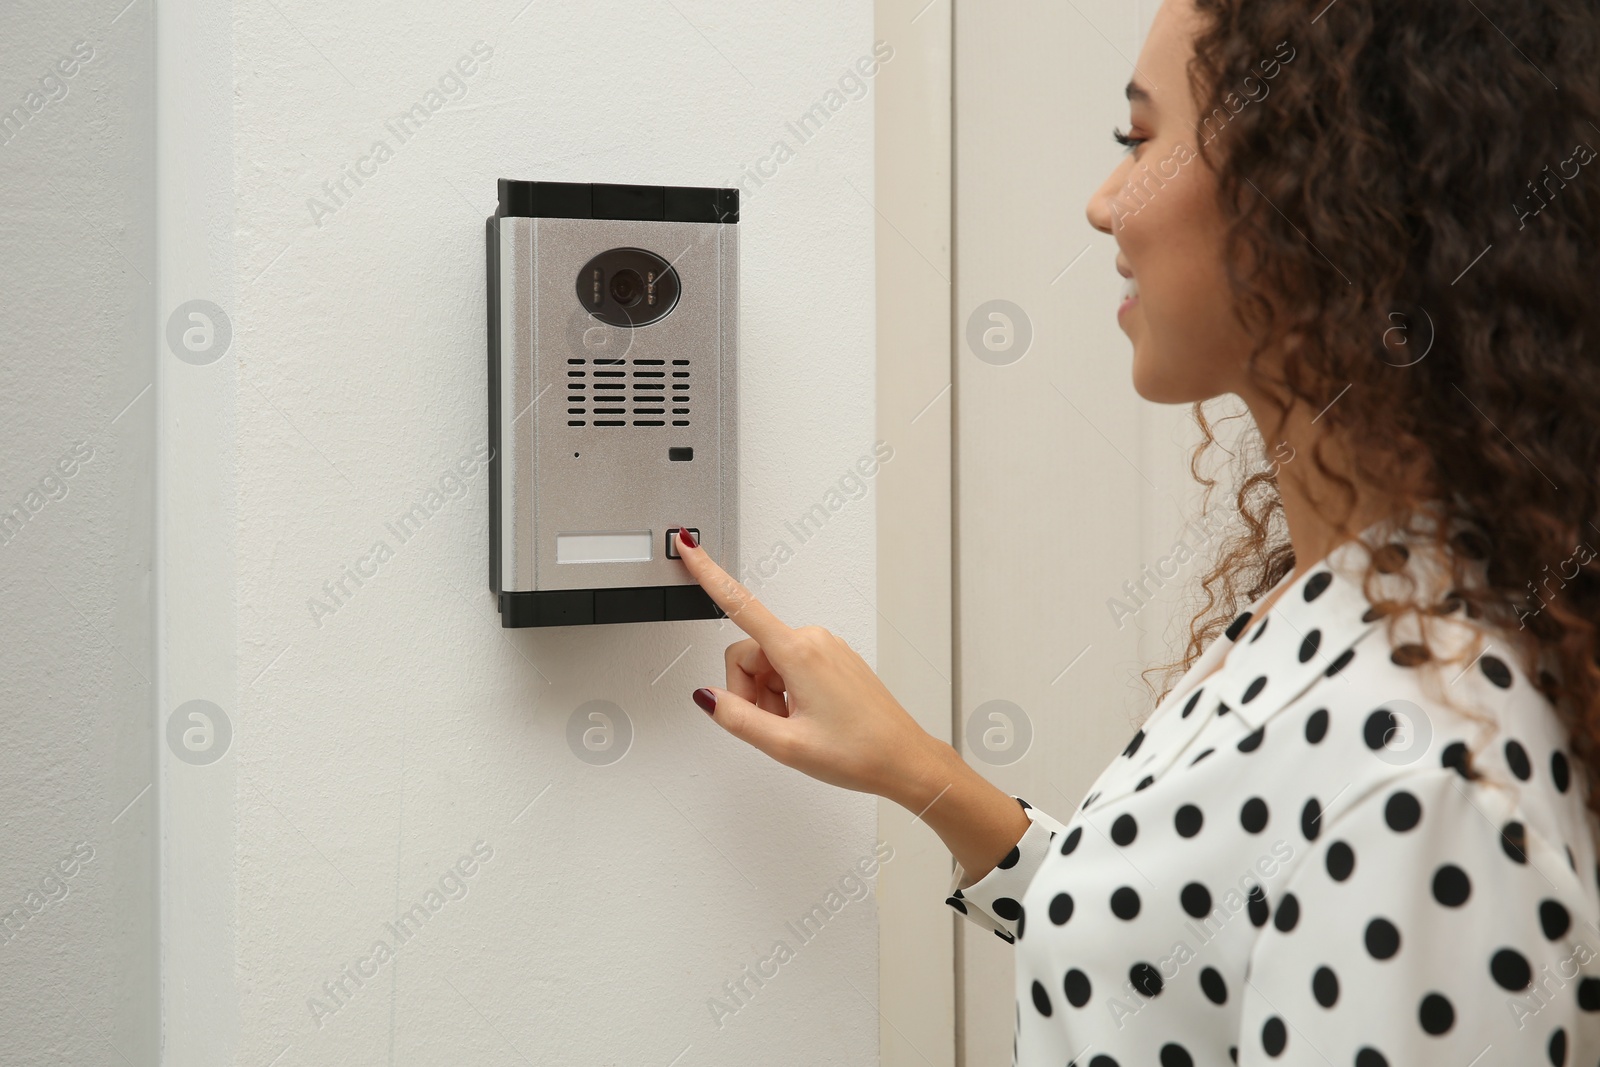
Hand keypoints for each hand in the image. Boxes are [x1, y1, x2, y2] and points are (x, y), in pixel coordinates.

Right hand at [673, 529, 949, 805]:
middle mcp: (813, 640)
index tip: (689, 547)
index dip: (708, 574)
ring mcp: (826, 647)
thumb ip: (737, 718)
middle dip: (749, 690)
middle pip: (749, 652)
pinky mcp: (833, 658)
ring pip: (769, 662)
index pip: (740, 605)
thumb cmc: (859, 751)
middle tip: (772, 725)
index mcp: (799, 653)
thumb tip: (707, 696)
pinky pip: (790, 666)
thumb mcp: (785, 745)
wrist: (903, 758)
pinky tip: (807, 717)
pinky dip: (786, 692)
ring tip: (795, 725)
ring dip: (769, 695)